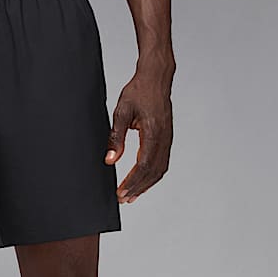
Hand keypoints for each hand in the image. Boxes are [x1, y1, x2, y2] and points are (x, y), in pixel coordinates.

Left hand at [105, 72, 172, 203]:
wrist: (156, 77)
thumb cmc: (139, 90)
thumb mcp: (121, 112)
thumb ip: (115, 138)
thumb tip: (110, 160)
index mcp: (153, 133)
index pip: (143, 166)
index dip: (132, 182)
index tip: (121, 193)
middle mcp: (164, 138)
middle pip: (153, 172)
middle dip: (137, 188)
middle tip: (123, 199)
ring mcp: (168, 139)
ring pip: (160, 170)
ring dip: (146, 185)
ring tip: (132, 195)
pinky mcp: (167, 138)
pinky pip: (162, 162)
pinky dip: (152, 176)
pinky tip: (143, 181)